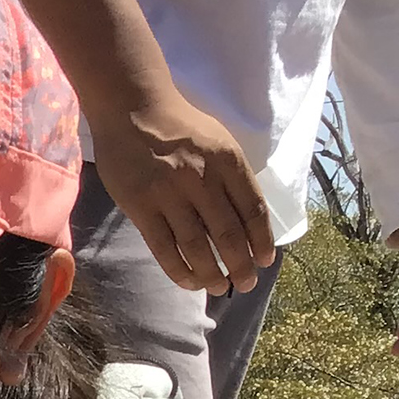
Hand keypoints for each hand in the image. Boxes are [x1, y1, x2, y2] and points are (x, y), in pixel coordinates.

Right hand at [91, 94, 274, 294]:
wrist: (132, 109)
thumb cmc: (179, 126)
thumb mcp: (218, 141)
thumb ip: (231, 175)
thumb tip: (245, 219)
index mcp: (228, 161)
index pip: (252, 209)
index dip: (262, 240)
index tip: (265, 261)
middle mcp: (202, 179)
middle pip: (228, 234)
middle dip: (241, 265)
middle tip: (246, 284)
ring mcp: (169, 194)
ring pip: (197, 246)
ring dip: (212, 274)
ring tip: (219, 289)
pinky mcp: (141, 207)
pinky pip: (164, 247)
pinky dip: (179, 270)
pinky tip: (189, 282)